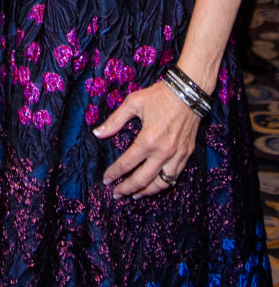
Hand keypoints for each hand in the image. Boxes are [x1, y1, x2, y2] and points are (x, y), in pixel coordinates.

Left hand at [93, 80, 198, 198]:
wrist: (188, 92)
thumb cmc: (159, 96)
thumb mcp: (133, 103)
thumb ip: (114, 121)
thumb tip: (97, 133)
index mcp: (148, 140)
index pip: (127, 163)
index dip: (115, 173)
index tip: (106, 179)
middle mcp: (163, 152)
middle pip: (143, 179)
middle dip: (127, 189)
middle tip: (117, 194)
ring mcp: (177, 155)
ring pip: (161, 183)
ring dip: (146, 192)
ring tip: (135, 195)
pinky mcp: (186, 154)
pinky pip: (174, 176)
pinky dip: (163, 184)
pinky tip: (155, 184)